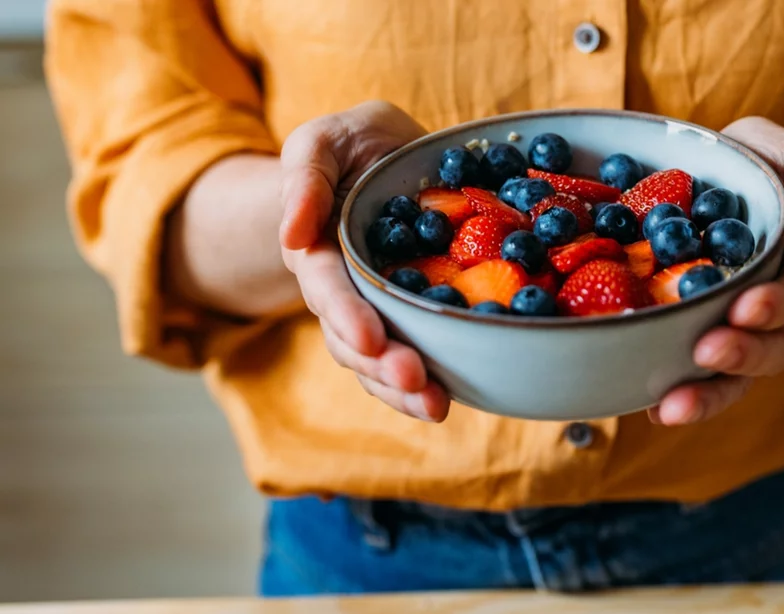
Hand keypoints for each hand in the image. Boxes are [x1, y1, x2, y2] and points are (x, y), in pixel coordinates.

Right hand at [279, 101, 450, 421]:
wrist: (389, 154)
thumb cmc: (351, 145)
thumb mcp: (322, 141)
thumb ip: (305, 177)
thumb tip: (292, 234)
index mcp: (318, 251)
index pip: (327, 289)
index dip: (346, 315)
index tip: (370, 338)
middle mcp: (345, 290)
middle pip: (353, 339)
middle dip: (381, 364)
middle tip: (414, 380)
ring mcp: (380, 308)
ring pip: (381, 359)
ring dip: (405, 388)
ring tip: (436, 405)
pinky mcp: (416, 314)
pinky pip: (419, 352)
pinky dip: (434, 377)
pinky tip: (455, 395)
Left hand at [649, 117, 783, 425]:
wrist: (726, 178)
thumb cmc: (770, 168)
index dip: (776, 306)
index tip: (748, 307)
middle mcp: (775, 315)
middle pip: (770, 350)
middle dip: (741, 355)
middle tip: (707, 352)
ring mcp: (735, 331)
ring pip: (731, 376)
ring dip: (705, 395)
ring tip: (671, 409)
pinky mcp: (695, 336)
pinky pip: (689, 374)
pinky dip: (670, 393)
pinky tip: (645, 409)